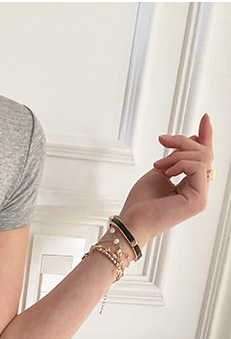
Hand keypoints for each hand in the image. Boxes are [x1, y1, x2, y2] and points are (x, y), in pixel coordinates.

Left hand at [116, 113, 213, 248]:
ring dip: (176, 154)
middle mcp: (199, 191)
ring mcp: (201, 197)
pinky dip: (179, 163)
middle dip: (182, 141)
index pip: (204, 157)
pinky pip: (197, 166)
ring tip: (159, 164)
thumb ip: (177, 156)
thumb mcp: (161, 169)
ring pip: (201, 158)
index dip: (205, 136)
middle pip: (204, 153)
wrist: (132, 221)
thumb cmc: (141, 203)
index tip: (205, 117)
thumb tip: (194, 138)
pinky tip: (167, 172)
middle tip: (163, 141)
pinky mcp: (198, 200)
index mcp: (192, 185)